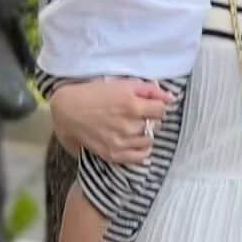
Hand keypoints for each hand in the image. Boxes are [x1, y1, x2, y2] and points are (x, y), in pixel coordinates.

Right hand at [49, 76, 174, 165]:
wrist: (68, 110)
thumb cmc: (95, 94)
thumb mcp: (123, 84)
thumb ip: (150, 90)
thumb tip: (172, 98)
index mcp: (132, 105)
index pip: (162, 110)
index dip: (156, 107)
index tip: (148, 106)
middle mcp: (128, 126)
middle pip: (156, 126)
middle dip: (150, 119)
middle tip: (136, 115)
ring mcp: (121, 142)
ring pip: (149, 141)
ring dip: (145, 134)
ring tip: (132, 127)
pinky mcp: (114, 154)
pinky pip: (139, 157)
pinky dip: (141, 150)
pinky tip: (134, 142)